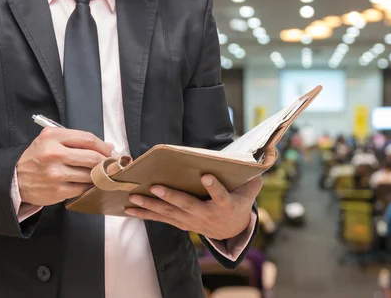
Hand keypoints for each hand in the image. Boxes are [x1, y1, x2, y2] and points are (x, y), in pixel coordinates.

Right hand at [17, 127, 113, 205]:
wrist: (15, 179)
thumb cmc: (38, 157)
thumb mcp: (51, 140)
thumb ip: (78, 141)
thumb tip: (109, 147)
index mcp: (53, 137)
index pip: (88, 139)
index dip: (104, 146)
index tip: (110, 151)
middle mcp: (53, 153)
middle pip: (93, 157)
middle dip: (106, 162)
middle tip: (110, 164)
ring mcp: (56, 174)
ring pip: (90, 174)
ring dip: (98, 175)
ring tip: (98, 174)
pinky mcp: (58, 191)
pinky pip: (84, 188)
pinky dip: (89, 186)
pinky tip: (87, 183)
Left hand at [126, 175, 261, 239]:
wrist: (232, 231)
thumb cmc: (239, 203)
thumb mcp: (249, 191)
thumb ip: (251, 178)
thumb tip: (260, 159)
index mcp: (226, 205)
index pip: (221, 196)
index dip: (214, 187)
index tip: (207, 176)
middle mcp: (207, 215)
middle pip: (187, 205)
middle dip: (171, 196)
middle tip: (155, 187)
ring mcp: (192, 221)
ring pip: (170, 213)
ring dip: (151, 206)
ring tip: (134, 198)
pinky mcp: (182, 223)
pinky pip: (162, 219)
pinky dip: (146, 214)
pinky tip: (130, 210)